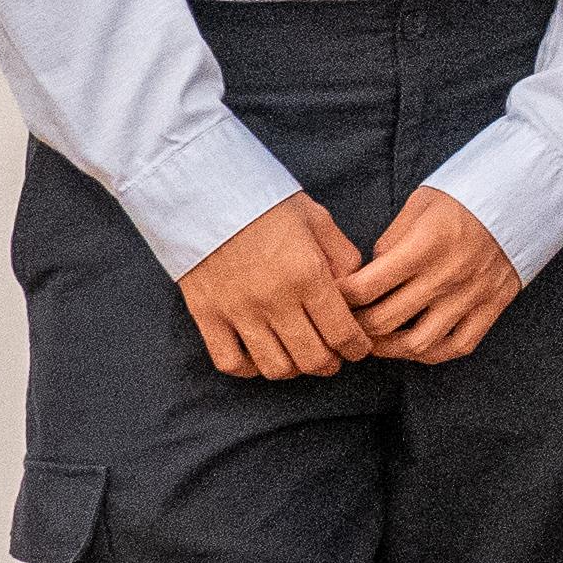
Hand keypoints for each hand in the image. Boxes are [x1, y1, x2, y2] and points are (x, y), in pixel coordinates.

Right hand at [177, 191, 373, 379]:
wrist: (203, 193)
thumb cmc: (266, 203)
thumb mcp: (317, 220)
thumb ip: (342, 258)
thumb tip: (354, 291)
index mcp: (308, 275)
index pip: (342, 332)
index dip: (356, 348)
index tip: (359, 349)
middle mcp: (274, 299)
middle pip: (311, 358)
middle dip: (330, 363)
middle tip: (334, 357)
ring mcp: (238, 311)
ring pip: (274, 367)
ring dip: (294, 369)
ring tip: (300, 357)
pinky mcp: (207, 316)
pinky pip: (230, 362)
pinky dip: (250, 368)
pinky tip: (261, 357)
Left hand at [342, 188, 521, 362]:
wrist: (524, 196)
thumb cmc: (466, 197)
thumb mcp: (420, 204)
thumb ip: (390, 241)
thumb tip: (370, 274)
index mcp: (423, 247)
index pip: (365, 288)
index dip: (339, 297)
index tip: (333, 295)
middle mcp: (446, 276)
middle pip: (383, 321)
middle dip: (356, 326)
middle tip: (347, 322)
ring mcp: (471, 295)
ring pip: (418, 344)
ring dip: (388, 349)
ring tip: (376, 340)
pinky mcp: (493, 306)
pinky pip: (459, 346)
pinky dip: (433, 354)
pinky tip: (417, 346)